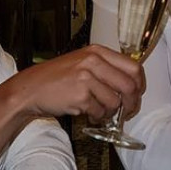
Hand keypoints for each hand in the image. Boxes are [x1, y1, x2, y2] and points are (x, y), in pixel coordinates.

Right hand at [10, 45, 144, 124]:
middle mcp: (93, 62)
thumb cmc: (56, 78)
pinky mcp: (80, 96)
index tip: (137, 95)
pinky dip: (96, 117)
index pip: (133, 67)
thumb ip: (106, 69)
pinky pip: (99, 112)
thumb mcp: (82, 63)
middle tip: (126, 112)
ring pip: (115, 102)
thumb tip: (131, 85)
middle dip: (131, 103)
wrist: (30, 88)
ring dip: (109, 113)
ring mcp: (86, 78)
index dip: (140, 85)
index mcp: (97, 52)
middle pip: (129, 86)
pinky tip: (87, 114)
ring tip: (98, 111)